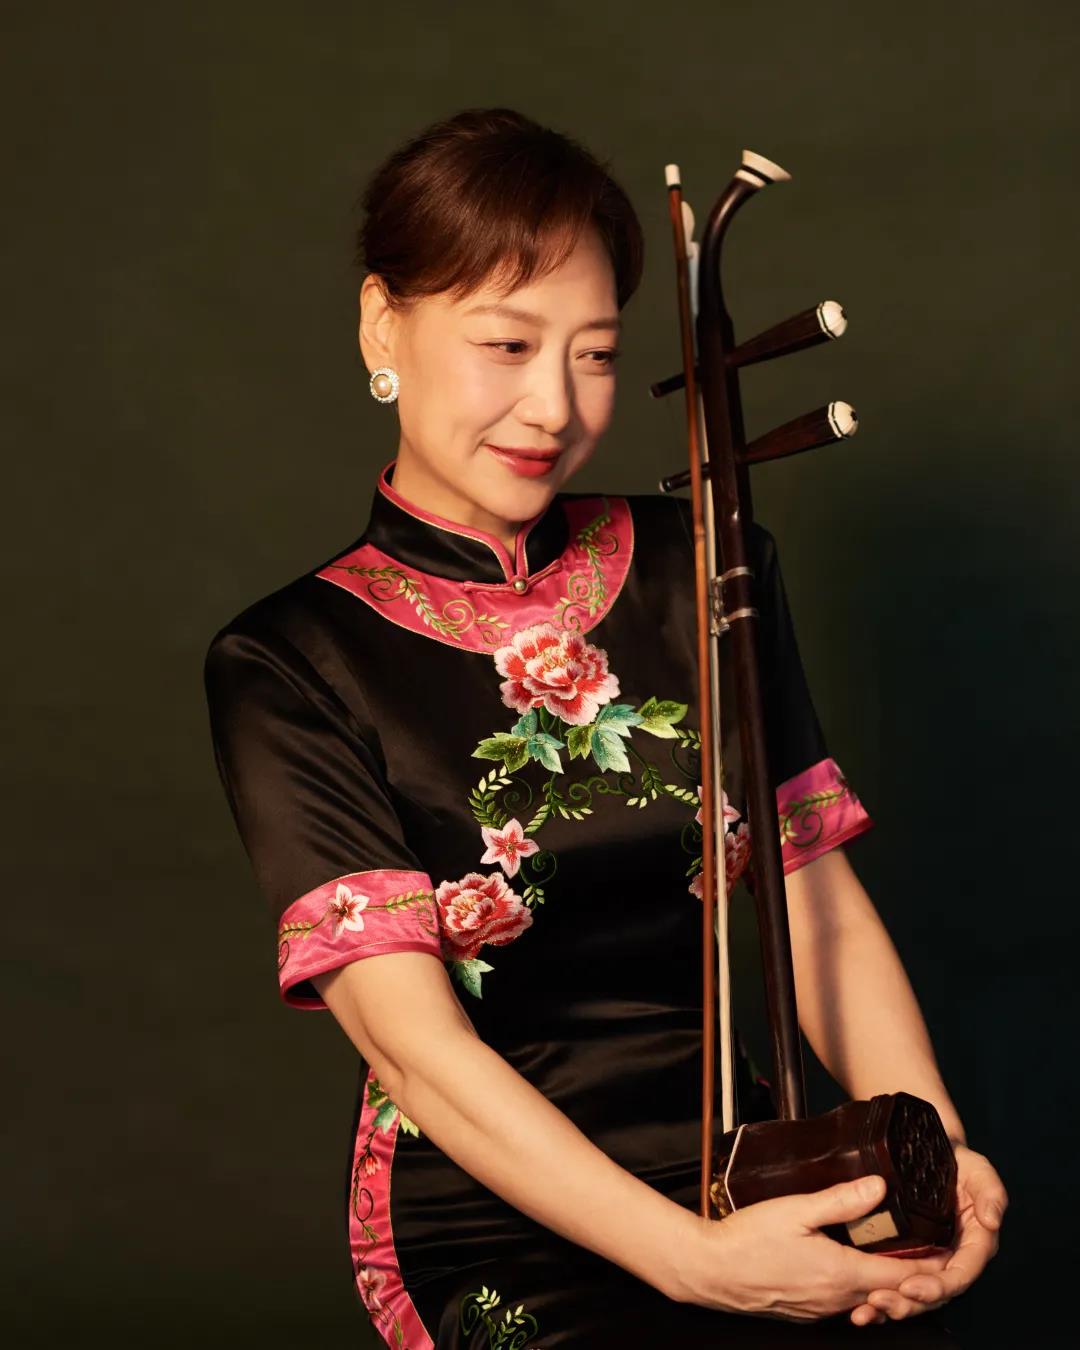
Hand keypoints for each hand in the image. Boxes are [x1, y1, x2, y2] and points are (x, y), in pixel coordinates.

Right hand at [673, 1174, 953, 1321]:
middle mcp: (836, 1298)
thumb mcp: (795, 1210)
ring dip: (884, 1283)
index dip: (928, 1270)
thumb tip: (878, 1186)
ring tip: (898, 1260)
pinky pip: (843, 1301)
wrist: (711, 1271)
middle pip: (888, 1292)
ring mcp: (821, 1309)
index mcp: (840, 1273)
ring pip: (866, 1298)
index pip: (900, 1278)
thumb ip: (840, 1199)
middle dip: (911, 1277)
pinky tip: (852, 1266)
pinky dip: (858, 1287)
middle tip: (929, 1255)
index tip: (949, 1258)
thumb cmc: (747, 1241)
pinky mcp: (806, 1310)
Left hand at [849, 1144, 1007, 1325]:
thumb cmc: (960, 1162)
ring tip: (867, 1309)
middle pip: (935, 1293)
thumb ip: (991, 1192)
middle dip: (909, 1303)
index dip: (938, 1287)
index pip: (960, 1275)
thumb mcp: (979, 1170)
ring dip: (893, 1305)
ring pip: (916, 1294)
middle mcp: (953, 1257)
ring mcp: (930, 1258)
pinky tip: (861, 1307)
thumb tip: (992, 1221)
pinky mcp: (909, 1255)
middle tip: (880, 1302)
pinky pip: (898, 1281)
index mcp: (974, 1245)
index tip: (912, 1289)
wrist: (932, 1150)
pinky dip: (882, 1295)